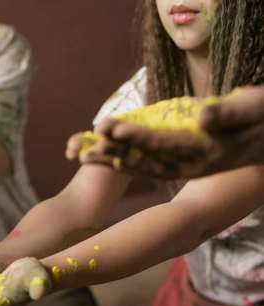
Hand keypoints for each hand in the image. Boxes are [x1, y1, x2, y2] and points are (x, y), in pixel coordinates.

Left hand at [78, 87, 263, 179]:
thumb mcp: (253, 109)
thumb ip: (228, 114)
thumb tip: (202, 117)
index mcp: (206, 151)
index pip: (166, 143)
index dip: (138, 137)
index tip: (113, 129)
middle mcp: (193, 165)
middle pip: (148, 159)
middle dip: (117, 152)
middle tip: (86, 146)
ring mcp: (188, 168)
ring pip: (146, 166)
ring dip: (116, 160)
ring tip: (86, 155)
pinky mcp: (186, 166)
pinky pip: (154, 166)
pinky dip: (132, 164)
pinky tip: (112, 160)